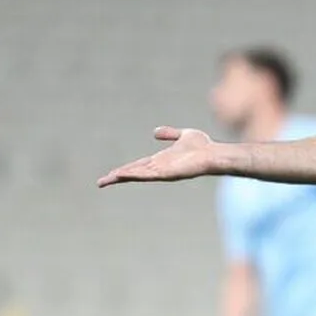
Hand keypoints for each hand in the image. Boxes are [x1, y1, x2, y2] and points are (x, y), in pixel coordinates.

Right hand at [97, 127, 215, 187]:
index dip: (125, 169)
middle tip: (101, 182)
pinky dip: (133, 174)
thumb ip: (169, 134)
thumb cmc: (203, 146)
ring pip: (137, 175)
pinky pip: (147, 174)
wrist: (214, 154)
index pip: (138, 165)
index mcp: (161, 160)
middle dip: (117, 177)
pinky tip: (122, 174)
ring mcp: (162, 171)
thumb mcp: (183, 135)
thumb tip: (155, 132)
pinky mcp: (166, 173)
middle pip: (134, 172)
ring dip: (122, 176)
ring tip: (106, 180)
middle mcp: (159, 167)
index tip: (111, 173)